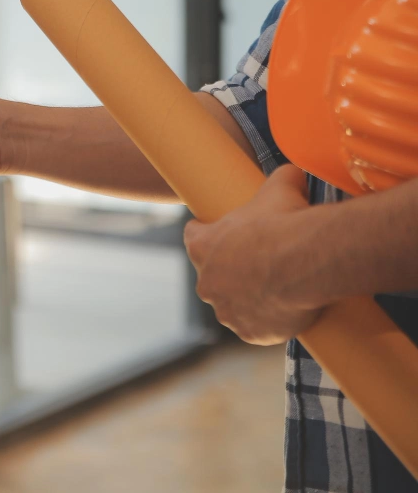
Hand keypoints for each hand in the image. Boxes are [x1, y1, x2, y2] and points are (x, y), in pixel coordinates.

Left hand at [184, 164, 319, 344]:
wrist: (308, 260)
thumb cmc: (286, 222)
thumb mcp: (280, 188)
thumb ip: (280, 179)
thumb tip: (293, 171)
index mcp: (203, 246)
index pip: (193, 237)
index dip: (206, 233)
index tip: (215, 231)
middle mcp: (207, 282)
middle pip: (213, 276)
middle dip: (231, 271)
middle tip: (259, 264)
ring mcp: (227, 311)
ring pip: (232, 306)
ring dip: (247, 300)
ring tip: (276, 290)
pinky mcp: (250, 332)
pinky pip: (255, 329)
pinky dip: (265, 323)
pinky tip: (282, 314)